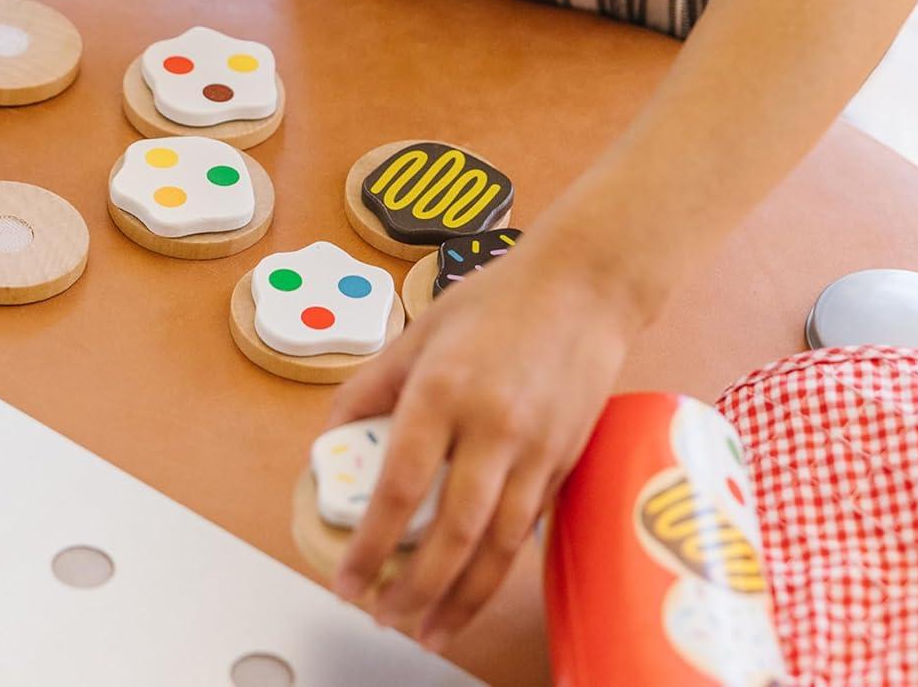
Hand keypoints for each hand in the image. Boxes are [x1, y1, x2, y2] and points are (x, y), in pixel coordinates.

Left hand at [326, 246, 638, 650]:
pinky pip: (528, 529)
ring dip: (461, 598)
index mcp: (443, 390)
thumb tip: (334, 435)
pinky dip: (499, 570)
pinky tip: (474, 590)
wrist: (583, 288)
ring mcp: (535, 449)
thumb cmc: (496, 301)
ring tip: (428, 629)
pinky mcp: (565, 462)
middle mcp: (491, 426)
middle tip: (384, 617)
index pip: (400, 485)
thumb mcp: (418, 331)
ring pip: (498, 545)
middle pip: (452, 531)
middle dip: (416, 589)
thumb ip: (373, 386)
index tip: (347, 578)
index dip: (371, 542)